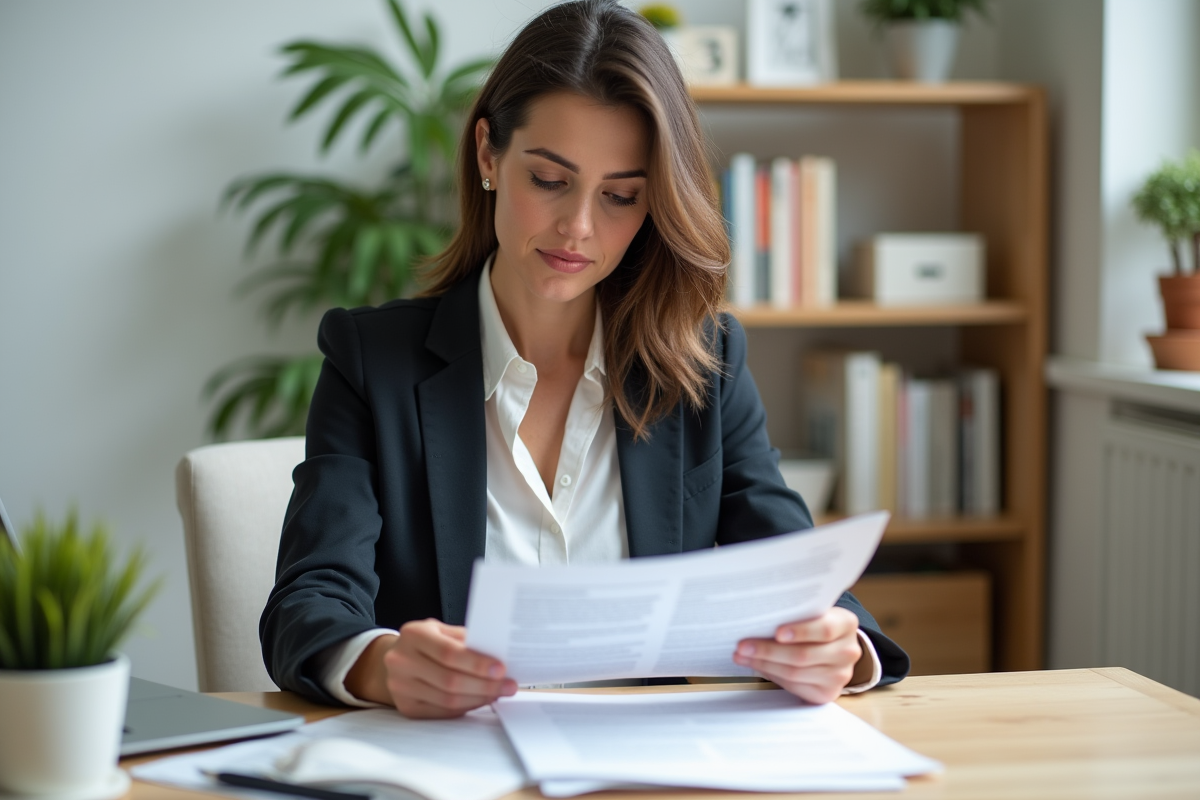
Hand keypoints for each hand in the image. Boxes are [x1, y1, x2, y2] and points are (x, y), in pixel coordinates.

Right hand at [345, 619, 516, 717]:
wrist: (395, 658)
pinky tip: (481, 700)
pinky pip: (442, 712)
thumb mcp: (441, 630)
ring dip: (479, 698)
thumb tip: (499, 654)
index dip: (477, 663)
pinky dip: (466, 707)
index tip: (501, 669)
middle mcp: (401, 661)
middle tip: (508, 685)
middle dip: (485, 685)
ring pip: (447, 700)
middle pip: (450, 680)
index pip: (449, 653)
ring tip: (499, 693)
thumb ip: (465, 640)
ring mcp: (400, 686)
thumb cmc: (426, 642)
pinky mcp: (406, 707)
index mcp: (413, 635)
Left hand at [733, 607, 864, 703]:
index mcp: (846, 624)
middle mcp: (848, 651)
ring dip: (764, 664)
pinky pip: (795, 686)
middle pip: (804, 655)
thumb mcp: (813, 613)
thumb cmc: (816, 624)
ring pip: (795, 672)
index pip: (825, 628)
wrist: (836, 647)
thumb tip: (757, 619)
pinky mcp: (828, 692)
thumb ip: (795, 614)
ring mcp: (840, 675)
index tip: (777, 632)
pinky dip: (772, 675)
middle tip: (743, 646)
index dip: (800, 631)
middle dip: (768, 650)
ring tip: (742, 656)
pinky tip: (757, 666)